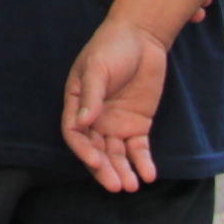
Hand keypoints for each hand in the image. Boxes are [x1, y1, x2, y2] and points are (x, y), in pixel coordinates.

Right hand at [62, 16, 168, 192]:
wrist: (143, 37)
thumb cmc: (112, 47)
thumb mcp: (97, 67)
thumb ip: (91, 95)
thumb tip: (82, 122)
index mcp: (77, 102)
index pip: (75, 133)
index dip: (83, 150)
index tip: (96, 162)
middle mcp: (95, 118)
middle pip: (96, 149)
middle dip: (105, 169)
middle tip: (116, 185)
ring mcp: (116, 123)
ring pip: (117, 154)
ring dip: (123, 170)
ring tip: (132, 186)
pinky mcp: (138, 124)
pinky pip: (139, 149)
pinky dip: (143, 162)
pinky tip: (148, 174)